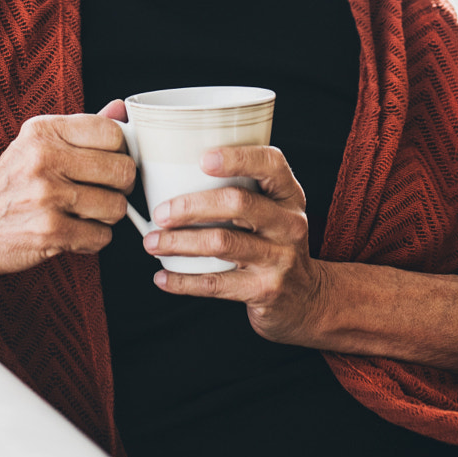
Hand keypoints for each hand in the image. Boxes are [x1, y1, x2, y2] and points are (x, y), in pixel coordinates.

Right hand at [0, 109, 134, 274]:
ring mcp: (47, 196)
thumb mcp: (38, 142)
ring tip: (83, 213)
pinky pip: (101, 237)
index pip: (113, 132)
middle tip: (101, 191)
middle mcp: (45, 158)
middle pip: (122, 170)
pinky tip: (74, 231)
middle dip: (119, 186)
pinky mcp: (49, 232)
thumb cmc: (10, 183)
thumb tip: (121, 109)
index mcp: (44, 130)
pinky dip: (93, 239)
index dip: (119, 151)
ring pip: (117, 207)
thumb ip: (82, 128)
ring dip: (106, 216)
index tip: (108, 162)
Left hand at [143, 145, 330, 345]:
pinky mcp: (265, 290)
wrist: (306, 298)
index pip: (271, 164)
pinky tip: (162, 277)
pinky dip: (183, 281)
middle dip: (191, 206)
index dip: (238, 158)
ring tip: (151, 243)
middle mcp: (289, 223)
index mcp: (289, 195)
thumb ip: (243, 190)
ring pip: (222, 243)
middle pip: (238, 203)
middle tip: (160, 213)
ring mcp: (279, 258)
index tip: (202, 159)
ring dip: (179, 243)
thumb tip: (175, 170)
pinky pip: (216, 284)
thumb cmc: (274, 243)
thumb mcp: (273, 212)